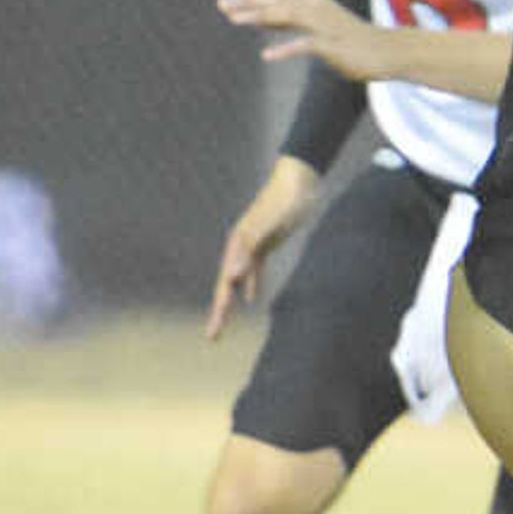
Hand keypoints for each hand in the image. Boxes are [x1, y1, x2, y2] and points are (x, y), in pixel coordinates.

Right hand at [207, 158, 322, 337]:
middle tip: (212, 337)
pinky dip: (251, 285)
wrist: (301, 177)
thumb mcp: (270, 224)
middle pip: (226, 285)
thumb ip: (249, 248)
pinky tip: (252, 299)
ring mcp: (253, 244)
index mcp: (238, 245)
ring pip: (237, 279)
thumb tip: (230, 276)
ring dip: (230, 300)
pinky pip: (254, 271)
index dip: (219, 310)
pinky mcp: (266, 242)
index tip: (213, 333)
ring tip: (223, 321)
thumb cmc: (287, 199)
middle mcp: (240, 246)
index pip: (224, 285)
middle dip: (219, 311)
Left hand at [219, 0, 400, 82]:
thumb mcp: (316, 26)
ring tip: (235, 20)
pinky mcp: (332, 44)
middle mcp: (316, 7)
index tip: (227, 3)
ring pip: (286, 15)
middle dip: (247, 1)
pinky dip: (285, 49)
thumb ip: (291, 19)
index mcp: (312, 1)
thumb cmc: (350, 41)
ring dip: (259, 16)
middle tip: (222, 6)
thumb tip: (262, 17)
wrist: (387, 52)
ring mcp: (324, 25)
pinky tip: (267, 56)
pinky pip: (305, 44)